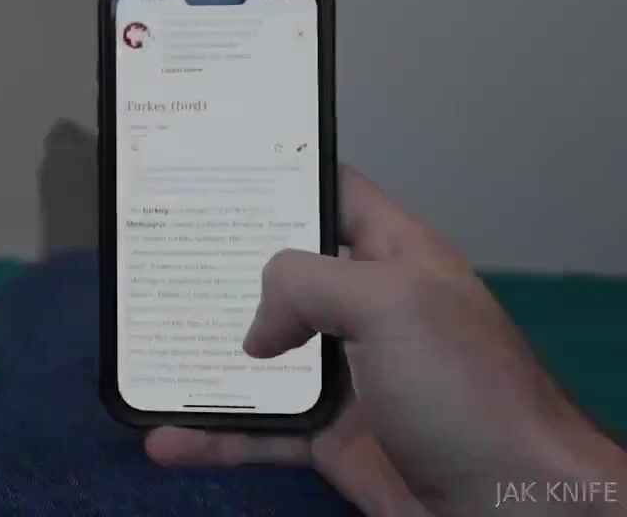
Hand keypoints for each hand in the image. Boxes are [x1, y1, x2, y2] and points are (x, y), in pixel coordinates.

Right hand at [144, 167, 626, 516]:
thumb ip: (307, 284)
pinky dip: (213, 435)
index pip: (334, 195)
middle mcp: (367, 310)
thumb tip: (257, 334)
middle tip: (156, 255)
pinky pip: (260, 429)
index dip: (280, 177)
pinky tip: (164, 437)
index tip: (211, 171)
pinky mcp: (330, 438)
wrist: (511, 506)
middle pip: (283, 276)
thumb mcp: (391, 302)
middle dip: (221, 268)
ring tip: (143, 345)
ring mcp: (347, 377)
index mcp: (396, 257)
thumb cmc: (461, 385)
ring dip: (205, 356)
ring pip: (260, 358)